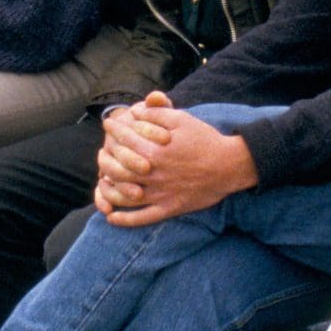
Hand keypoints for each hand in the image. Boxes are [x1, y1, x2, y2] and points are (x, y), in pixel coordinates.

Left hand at [97, 96, 256, 225]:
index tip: (108, 124)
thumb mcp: (182, 119)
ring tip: (102, 182)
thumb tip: (136, 111)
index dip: (114, 129)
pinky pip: (142, 218)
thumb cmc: (205, 140)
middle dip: (105, 158)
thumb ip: (156, 114)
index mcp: (154, 151)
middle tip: (101, 152)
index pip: (124, 140)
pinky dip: (124, 220)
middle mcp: (153, 175)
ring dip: (108, 189)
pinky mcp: (169, 208)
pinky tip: (112, 217)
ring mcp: (160, 194)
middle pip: (117, 169)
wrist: (229, 166)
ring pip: (124, 195)